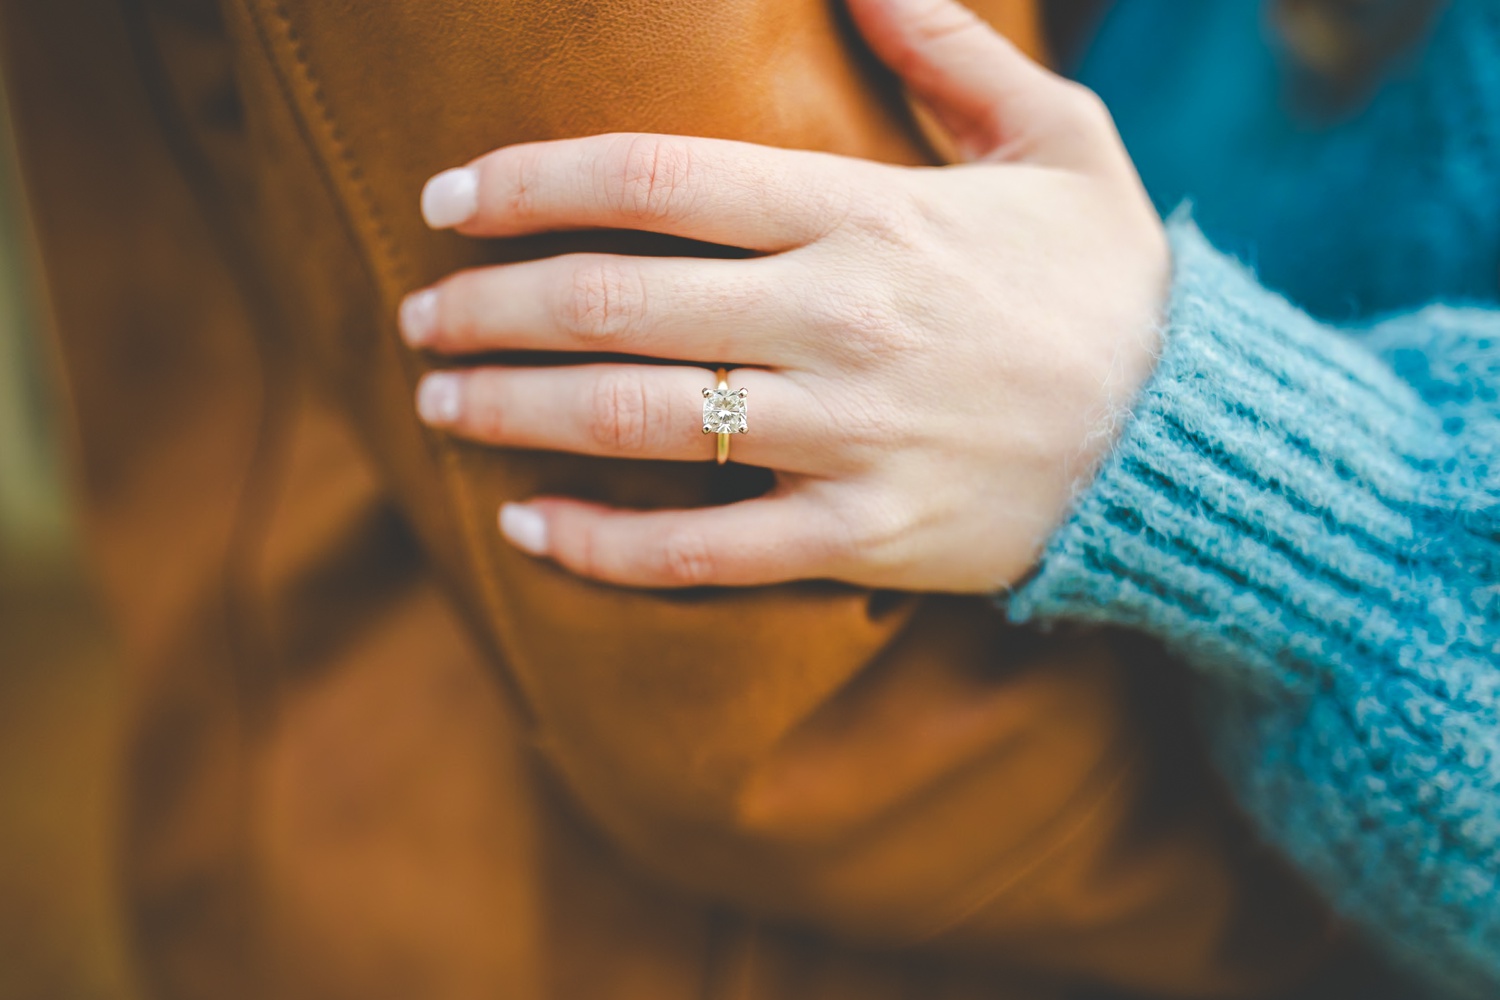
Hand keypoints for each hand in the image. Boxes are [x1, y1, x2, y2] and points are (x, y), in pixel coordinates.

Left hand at [401, 0, 1167, 592]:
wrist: (1188, 441)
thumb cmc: (1109, 285)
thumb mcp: (1056, 137)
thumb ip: (947, 48)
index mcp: (869, 213)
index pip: (655, 181)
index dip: (531, 182)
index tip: (449, 196)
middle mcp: (840, 321)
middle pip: (616, 301)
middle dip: (490, 302)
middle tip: (418, 308)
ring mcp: (848, 437)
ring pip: (636, 422)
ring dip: (513, 409)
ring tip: (437, 397)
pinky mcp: (864, 538)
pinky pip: (704, 553)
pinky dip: (602, 547)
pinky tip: (524, 531)